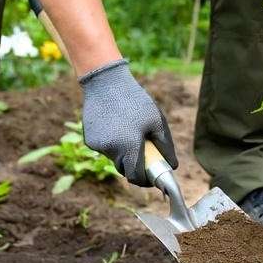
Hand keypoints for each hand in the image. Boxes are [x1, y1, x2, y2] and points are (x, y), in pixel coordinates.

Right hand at [78, 59, 177, 185]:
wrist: (106, 82)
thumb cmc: (135, 100)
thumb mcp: (157, 121)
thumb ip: (166, 147)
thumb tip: (172, 166)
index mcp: (130, 147)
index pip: (136, 177)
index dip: (145, 180)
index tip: (151, 177)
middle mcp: (112, 150)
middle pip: (124, 169)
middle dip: (134, 165)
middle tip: (142, 151)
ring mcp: (98, 146)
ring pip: (114, 158)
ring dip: (122, 152)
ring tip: (127, 131)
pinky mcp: (89, 140)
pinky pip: (104, 149)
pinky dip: (111, 143)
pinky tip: (114, 125)